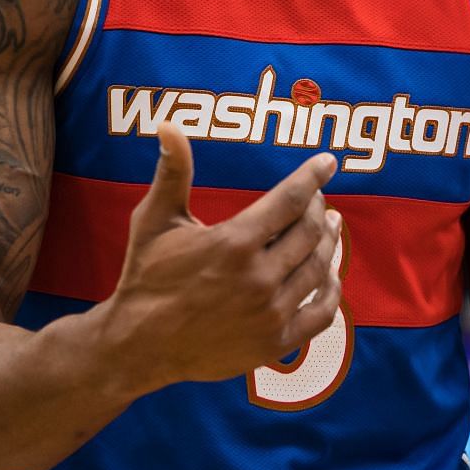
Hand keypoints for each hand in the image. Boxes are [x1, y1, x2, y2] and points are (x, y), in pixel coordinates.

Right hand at [95, 124, 342, 396]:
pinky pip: (321, 315)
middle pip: (309, 232)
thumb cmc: (145, 276)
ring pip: (319, 269)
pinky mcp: (274, 343)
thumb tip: (169, 125)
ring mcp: (269, 314)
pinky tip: (329, 276)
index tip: (328, 161)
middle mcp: (258, 278)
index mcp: (233, 243)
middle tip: (319, 198)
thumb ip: (172, 172)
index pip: (290, 200)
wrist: (138, 344)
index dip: (313, 176)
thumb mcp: (154, 220)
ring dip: (329, 243)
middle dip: (318, 207)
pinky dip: (331, 292)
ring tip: (328, 227)